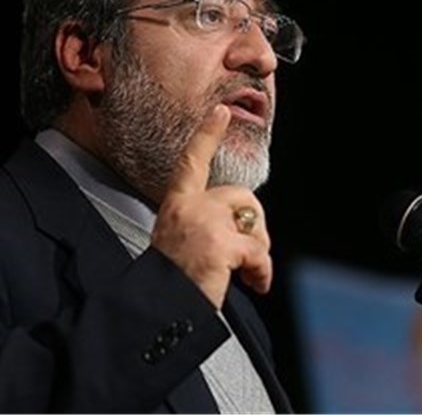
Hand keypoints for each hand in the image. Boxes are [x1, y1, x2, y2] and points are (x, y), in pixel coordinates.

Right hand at [151, 105, 272, 308]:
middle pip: (240, 196)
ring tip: (248, 275)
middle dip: (255, 225)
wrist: (159, 310)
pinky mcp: (219, 243)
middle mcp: (187, 206)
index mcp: (175, 205)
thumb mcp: (179, 241)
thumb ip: (203, 223)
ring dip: (258, 251)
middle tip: (251, 254)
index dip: (207, 134)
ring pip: (253, 222)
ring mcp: (203, 222)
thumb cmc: (169, 283)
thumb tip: (241, 224)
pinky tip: (254, 284)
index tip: (220, 111)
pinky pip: (258, 252)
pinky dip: (262, 271)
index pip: (191, 161)